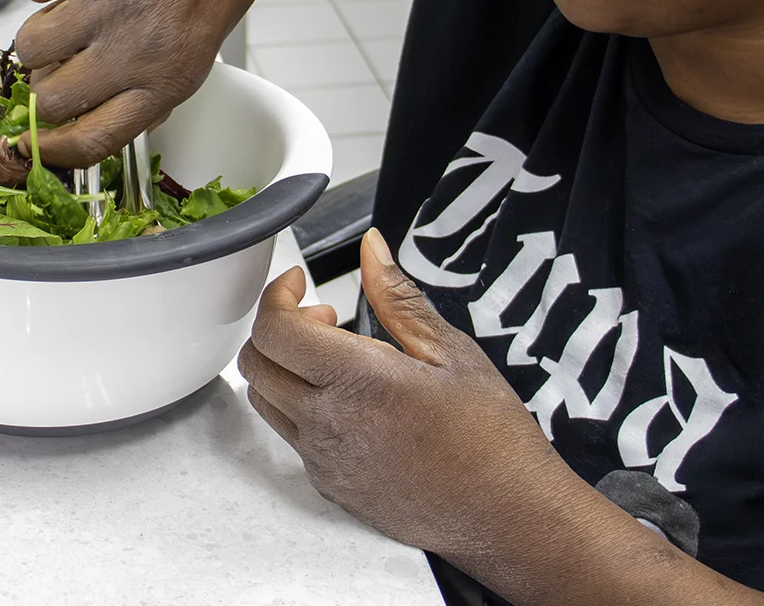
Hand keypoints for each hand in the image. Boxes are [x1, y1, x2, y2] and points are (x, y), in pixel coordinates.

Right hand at [14, 0, 291, 166]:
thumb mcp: (202, 43)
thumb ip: (155, 81)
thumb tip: (104, 116)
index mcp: (170, 79)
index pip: (95, 140)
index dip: (53, 149)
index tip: (33, 144)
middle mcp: (137, 50)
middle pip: (50, 97)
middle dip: (45, 83)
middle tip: (61, 58)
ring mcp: (108, 3)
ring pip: (31, 45)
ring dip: (42, 31)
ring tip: (73, 9)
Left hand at [236, 229, 560, 556]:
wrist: (507, 514)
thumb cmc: (490, 436)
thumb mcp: (449, 349)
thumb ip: (396, 295)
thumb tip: (371, 249)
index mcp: (357, 381)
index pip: (275, 329)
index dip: (277, 294)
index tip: (299, 280)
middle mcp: (328, 425)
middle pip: (256, 363)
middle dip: (277, 325)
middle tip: (320, 313)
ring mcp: (324, 461)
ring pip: (266, 400)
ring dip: (283, 365)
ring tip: (333, 353)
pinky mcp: (330, 486)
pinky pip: (291, 435)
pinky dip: (299, 403)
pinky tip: (346, 395)